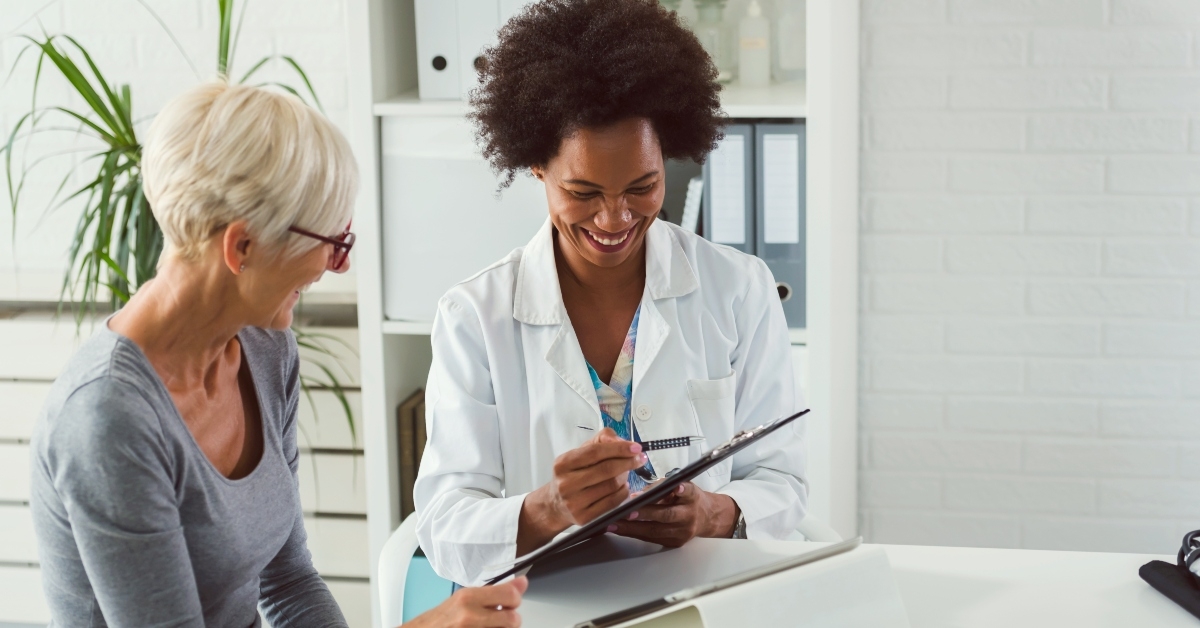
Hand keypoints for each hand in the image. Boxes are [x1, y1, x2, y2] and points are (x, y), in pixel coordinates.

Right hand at [401, 576, 527, 627]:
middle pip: (512, 619)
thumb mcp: (465, 598)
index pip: (510, 595)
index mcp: (468, 597)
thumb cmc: (441, 618)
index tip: (512, 601)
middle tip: (500, 617)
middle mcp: (470, 616)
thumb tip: (522, 583)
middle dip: (511, 619)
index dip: (515, 599)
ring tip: (489, 625)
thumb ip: (495, 591)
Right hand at [517, 428, 646, 553]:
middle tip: (640, 459)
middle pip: (606, 470)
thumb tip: (621, 441)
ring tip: (626, 472)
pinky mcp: (584, 518)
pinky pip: (612, 503)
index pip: (595, 452)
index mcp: (563, 463)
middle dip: (628, 462)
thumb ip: (601, 441)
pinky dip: (623, 492)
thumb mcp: (580, 453)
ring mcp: (574, 503)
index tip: (636, 447)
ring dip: (625, 477)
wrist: (555, 505)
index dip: (618, 449)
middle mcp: (566, 483)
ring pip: (611, 486)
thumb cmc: (572, 474)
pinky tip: (623, 487)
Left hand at [610, 482, 739, 546]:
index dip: (682, 490)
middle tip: (627, 512)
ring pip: (656, 531)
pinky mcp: (675, 543)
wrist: (706, 517)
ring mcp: (682, 532)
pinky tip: (620, 530)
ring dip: (632, 528)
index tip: (676, 487)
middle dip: (645, 514)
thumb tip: (637, 494)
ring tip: (614, 524)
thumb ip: (662, 487)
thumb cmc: (688, 498)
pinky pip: (652, 539)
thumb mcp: (681, 485)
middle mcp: (689, 515)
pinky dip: (635, 533)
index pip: (688, 492)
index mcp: (693, 497)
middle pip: (667, 515)